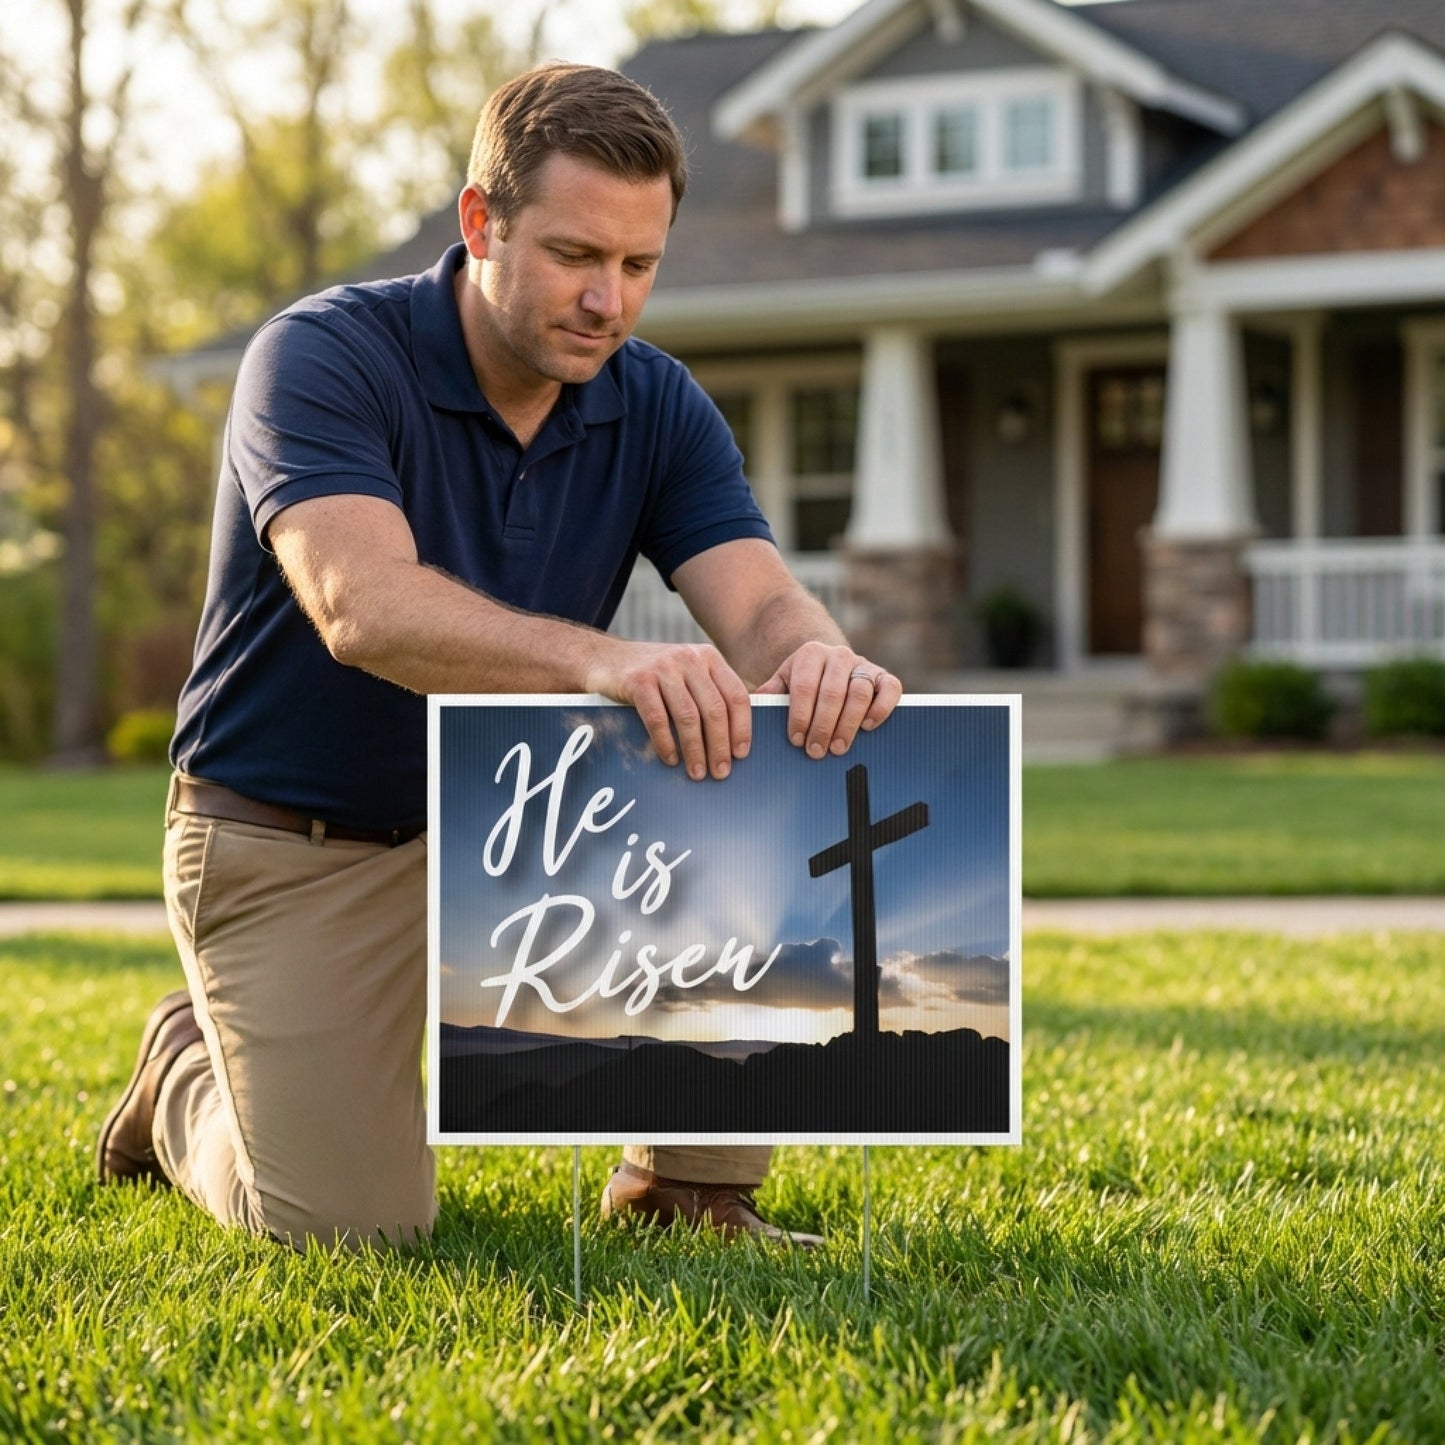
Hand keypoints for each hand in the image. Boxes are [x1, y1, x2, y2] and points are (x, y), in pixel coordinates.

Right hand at [589, 639, 751, 780]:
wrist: (603, 658)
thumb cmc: (652, 675)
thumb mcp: (686, 673)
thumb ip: (709, 693)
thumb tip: (733, 738)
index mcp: (709, 657)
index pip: (736, 695)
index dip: (742, 728)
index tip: (741, 754)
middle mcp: (689, 658)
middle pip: (715, 709)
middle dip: (720, 746)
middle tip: (720, 772)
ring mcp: (663, 667)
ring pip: (688, 716)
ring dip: (695, 750)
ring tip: (697, 773)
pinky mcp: (638, 680)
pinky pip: (658, 719)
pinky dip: (666, 744)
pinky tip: (671, 759)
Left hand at [755, 642, 901, 758]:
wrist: (830, 666)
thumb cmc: (803, 684)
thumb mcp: (783, 683)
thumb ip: (770, 693)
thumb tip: (755, 708)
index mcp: (810, 654)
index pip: (804, 686)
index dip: (800, 715)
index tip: (796, 740)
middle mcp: (838, 655)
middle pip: (832, 692)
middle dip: (823, 726)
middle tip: (815, 751)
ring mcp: (864, 664)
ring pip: (860, 692)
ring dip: (848, 724)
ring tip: (838, 748)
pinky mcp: (884, 676)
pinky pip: (890, 689)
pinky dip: (881, 708)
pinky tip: (867, 727)